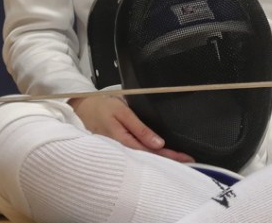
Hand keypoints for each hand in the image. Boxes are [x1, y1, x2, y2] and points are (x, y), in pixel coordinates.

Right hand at [69, 95, 193, 162]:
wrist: (81, 108)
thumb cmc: (101, 107)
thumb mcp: (122, 112)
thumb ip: (140, 128)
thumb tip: (158, 143)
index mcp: (124, 142)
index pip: (153, 153)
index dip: (170, 156)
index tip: (187, 159)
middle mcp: (122, 151)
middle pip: (150, 159)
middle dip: (169, 162)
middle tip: (190, 163)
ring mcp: (119, 152)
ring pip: (143, 159)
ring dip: (161, 160)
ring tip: (179, 162)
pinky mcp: (117, 148)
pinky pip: (135, 155)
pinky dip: (149, 156)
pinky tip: (158, 157)